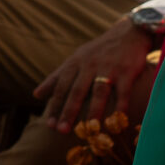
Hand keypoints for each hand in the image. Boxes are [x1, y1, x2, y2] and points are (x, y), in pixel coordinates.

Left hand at [34, 16, 161, 132]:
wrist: (128, 33)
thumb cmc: (98, 52)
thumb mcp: (75, 60)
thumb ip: (56, 78)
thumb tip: (36, 95)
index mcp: (75, 64)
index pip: (61, 87)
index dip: (55, 106)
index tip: (49, 125)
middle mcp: (89, 65)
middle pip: (77, 90)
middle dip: (69, 111)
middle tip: (62, 131)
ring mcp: (108, 68)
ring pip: (99, 91)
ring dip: (94, 110)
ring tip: (90, 129)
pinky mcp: (127, 71)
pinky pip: (123, 91)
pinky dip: (121, 105)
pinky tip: (118, 120)